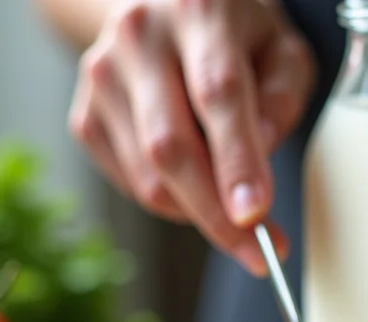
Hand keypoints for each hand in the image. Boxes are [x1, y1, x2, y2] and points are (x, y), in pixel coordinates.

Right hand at [67, 0, 314, 273]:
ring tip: (231, 206)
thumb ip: (282, 99)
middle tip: (257, 251)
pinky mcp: (84, 114)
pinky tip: (194, 181)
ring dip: (197, 212)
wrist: (160, 7)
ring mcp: (102, 75)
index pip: (217, 93)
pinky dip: (170, 201)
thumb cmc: (234, 34)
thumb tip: (256, 165)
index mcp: (198, 10)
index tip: (256, 216)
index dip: (236, 161)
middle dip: (216, 213)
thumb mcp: (281, 49)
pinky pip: (131, 184)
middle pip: (171, 146)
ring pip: (148, 176)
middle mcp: (139, 36)